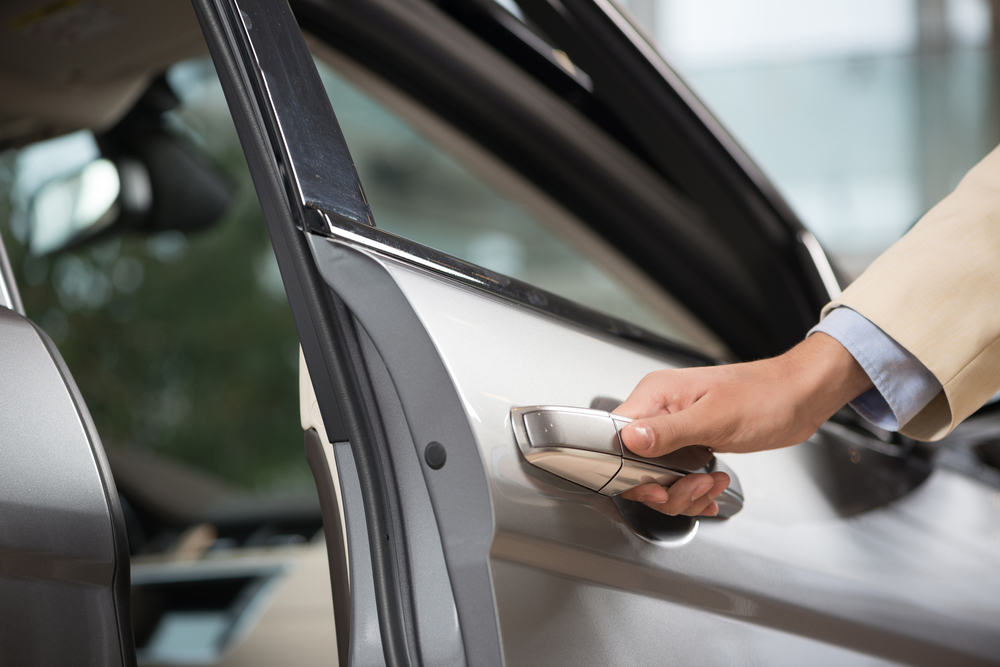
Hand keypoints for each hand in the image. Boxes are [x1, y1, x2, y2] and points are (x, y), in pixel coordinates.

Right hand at [613, 333, 871, 516]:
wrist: (799, 397)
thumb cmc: (765, 397)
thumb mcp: (715, 417)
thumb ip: (668, 431)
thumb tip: (628, 440)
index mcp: (656, 395)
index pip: (615, 436)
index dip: (629, 470)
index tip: (654, 487)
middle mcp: (660, 410)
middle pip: (635, 464)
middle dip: (665, 488)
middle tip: (692, 489)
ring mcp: (675, 428)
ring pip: (657, 476)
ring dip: (684, 492)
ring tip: (710, 484)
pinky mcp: (690, 442)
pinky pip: (676, 475)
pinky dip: (693, 490)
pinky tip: (710, 489)